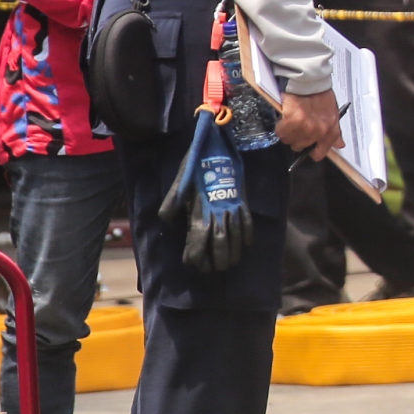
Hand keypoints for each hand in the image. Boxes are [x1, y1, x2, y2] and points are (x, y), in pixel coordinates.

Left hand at [164, 116, 254, 273]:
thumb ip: (172, 202)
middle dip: (219, 258)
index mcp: (200, 207)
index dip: (197, 254)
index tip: (195, 264)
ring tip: (232, 262)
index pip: (199, 237)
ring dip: (234, 251)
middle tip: (217, 269)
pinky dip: (248, 233)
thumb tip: (165, 220)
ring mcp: (232, 205)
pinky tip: (247, 244)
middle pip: (220, 241)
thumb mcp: (179, 181)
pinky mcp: (242, 199)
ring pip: (235, 234)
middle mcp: (218, 210)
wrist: (217, 144)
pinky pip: (247, 220)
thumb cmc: (195, 163)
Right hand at [274, 86, 342, 156]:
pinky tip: (284, 118)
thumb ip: (335, 132)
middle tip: (298, 126)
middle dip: (297, 138)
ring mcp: (305, 127)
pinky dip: (280, 126)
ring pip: (289, 140)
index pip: (320, 153)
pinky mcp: (292, 121)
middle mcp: (319, 132)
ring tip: (291, 121)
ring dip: (287, 132)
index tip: (307, 146)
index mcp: (330, 131)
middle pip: (300, 146)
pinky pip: (281, 132)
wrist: (310, 81)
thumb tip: (340, 145)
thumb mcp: (333, 114)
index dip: (311, 151)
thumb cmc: (320, 94)